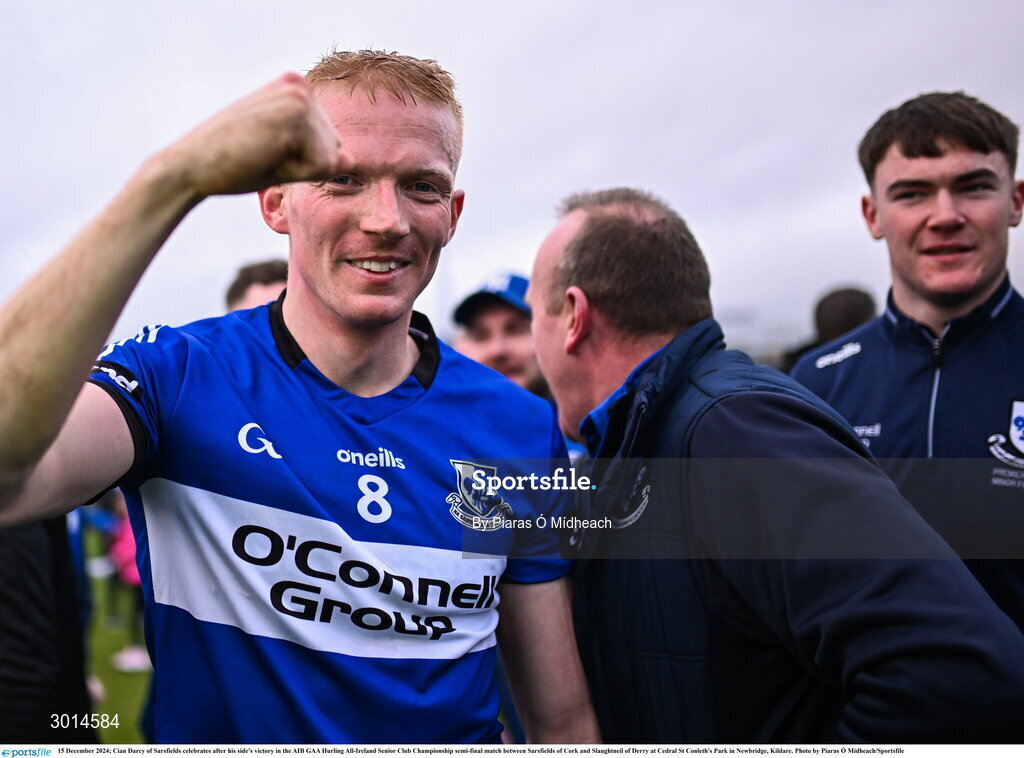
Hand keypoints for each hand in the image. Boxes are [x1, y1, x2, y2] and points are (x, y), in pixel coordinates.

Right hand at [159, 72, 343, 198]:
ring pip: (330, 159)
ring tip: (262, 155)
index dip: (301, 162)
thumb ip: (319, 156)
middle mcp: (300, 85)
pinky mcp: (295, 117)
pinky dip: (294, 174)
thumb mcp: (287, 158)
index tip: (265, 152)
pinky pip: (321, 166)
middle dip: (303, 166)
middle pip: (336, 149)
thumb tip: (352, 161)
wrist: (190, 167)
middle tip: (261, 155)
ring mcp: (298, 97)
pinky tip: (263, 158)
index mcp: (296, 88)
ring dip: (298, 170)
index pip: (331, 143)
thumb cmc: (234, 164)